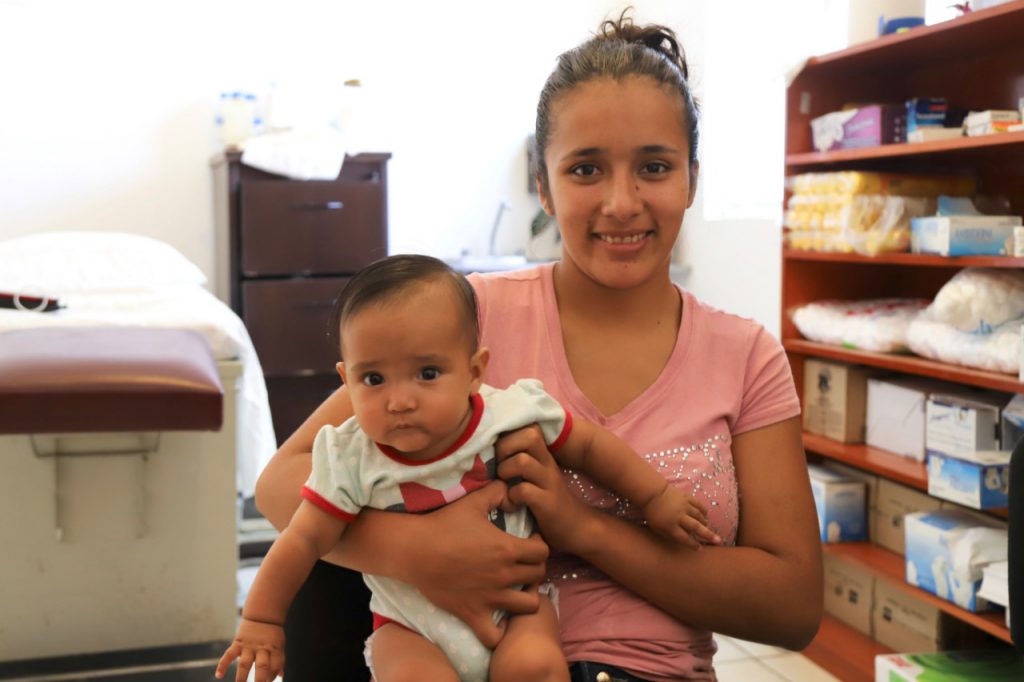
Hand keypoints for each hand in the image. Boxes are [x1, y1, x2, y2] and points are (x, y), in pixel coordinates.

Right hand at [215, 618, 284, 681]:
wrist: (262, 614)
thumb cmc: (272, 633)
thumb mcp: (279, 644)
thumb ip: (279, 659)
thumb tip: (280, 675)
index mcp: (274, 648)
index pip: (276, 665)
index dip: (273, 675)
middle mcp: (262, 648)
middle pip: (262, 666)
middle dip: (260, 680)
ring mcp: (249, 646)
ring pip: (245, 664)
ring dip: (242, 677)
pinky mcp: (238, 643)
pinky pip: (229, 655)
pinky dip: (222, 665)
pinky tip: (218, 675)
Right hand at [403, 480, 548, 647]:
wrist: (415, 550)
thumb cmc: (443, 524)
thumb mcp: (472, 502)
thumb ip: (495, 492)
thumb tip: (507, 487)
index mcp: (508, 549)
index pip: (543, 552)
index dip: (539, 546)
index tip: (529, 543)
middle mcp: (504, 575)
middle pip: (539, 577)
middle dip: (535, 570)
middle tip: (523, 565)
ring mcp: (490, 597)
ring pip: (529, 606)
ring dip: (526, 598)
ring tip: (516, 590)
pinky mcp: (473, 614)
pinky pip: (495, 636)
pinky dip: (499, 632)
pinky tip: (495, 619)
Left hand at [495, 425, 593, 553]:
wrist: (576, 526)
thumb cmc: (547, 499)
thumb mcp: (536, 475)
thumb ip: (521, 459)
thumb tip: (490, 448)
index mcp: (543, 454)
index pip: (529, 427)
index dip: (510, 434)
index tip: (500, 452)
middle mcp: (548, 463)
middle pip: (529, 435)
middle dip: (505, 448)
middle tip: (499, 466)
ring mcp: (549, 482)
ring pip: (523, 461)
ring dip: (506, 470)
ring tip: (504, 483)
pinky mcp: (548, 503)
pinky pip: (524, 491)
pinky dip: (512, 496)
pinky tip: (512, 503)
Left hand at [643, 487, 721, 548]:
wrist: (651, 493)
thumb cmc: (653, 513)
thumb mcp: (657, 528)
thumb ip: (670, 536)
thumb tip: (685, 540)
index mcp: (670, 526)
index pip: (684, 538)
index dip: (693, 544)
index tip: (700, 549)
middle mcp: (678, 516)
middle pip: (696, 527)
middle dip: (708, 535)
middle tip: (719, 541)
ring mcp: (683, 506)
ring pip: (698, 516)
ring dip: (705, 522)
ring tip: (707, 526)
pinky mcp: (686, 497)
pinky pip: (698, 505)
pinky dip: (703, 510)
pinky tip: (706, 515)